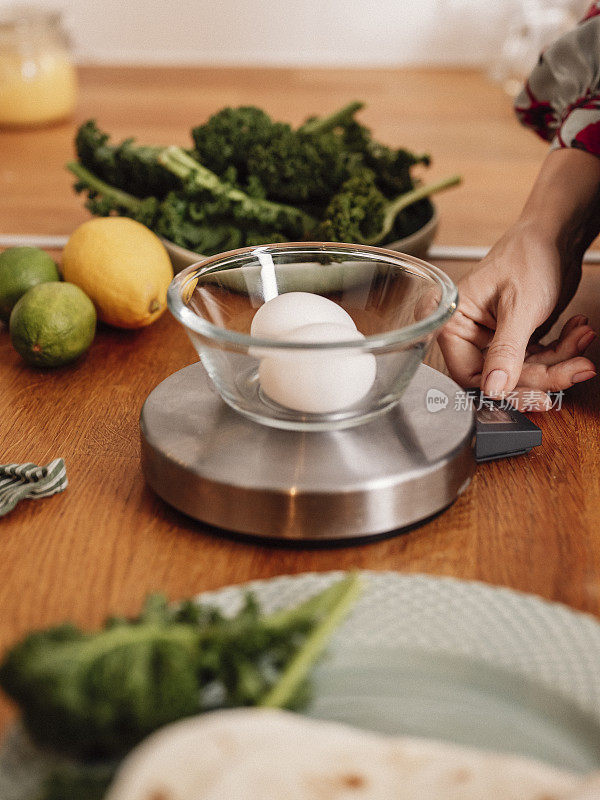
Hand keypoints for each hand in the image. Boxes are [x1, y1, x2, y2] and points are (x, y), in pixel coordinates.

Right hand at [437, 223, 595, 408]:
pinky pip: (538, 360)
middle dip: (545, 374)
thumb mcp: (519, 306)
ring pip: (525, 372)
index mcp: (454, 323)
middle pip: (502, 378)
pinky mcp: (516, 339)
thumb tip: (494, 389)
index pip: (470, 374)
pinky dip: (563, 350)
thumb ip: (505, 351)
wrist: (555, 236)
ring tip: (582, 339)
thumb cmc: (528, 255)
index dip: (505, 388)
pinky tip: (578, 332)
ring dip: (560, 360)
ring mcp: (494, 339)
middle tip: (576, 369)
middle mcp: (470, 334)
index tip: (538, 394)